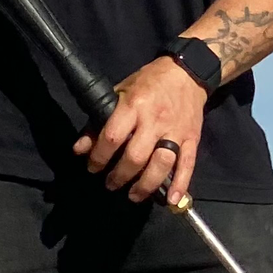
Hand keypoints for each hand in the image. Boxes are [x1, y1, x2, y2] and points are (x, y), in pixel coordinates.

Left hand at [75, 57, 203, 204]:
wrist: (188, 72)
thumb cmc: (149, 82)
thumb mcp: (120, 93)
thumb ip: (99, 121)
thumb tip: (80, 148)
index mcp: (134, 105)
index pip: (113, 137)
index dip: (99, 156)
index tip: (92, 167)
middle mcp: (155, 120)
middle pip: (136, 156)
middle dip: (120, 175)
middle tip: (110, 184)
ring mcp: (176, 131)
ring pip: (161, 164)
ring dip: (146, 185)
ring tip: (133, 195)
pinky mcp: (192, 138)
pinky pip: (187, 164)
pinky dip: (181, 184)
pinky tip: (172, 199)